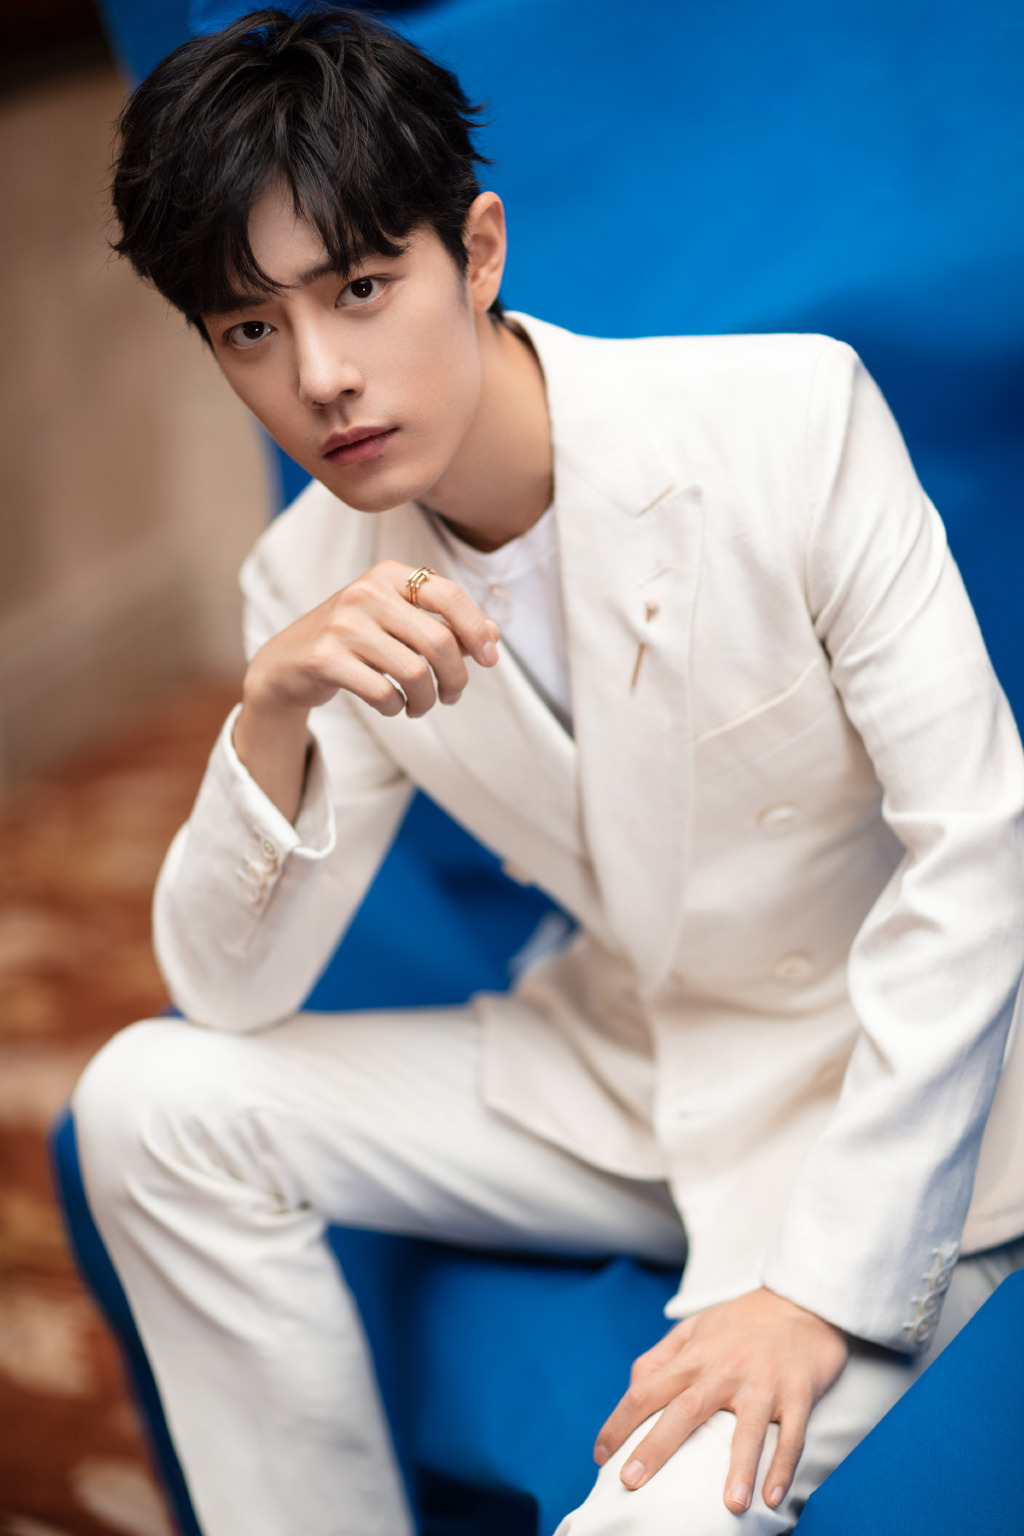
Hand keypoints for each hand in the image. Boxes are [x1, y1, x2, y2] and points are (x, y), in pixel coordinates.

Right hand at [234, 561, 498, 818]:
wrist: (287, 663)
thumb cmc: (353, 641)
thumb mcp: (397, 623)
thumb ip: (443, 624)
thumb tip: (494, 635)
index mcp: (388, 575)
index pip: (449, 595)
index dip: (476, 629)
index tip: (488, 660)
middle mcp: (365, 592)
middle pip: (439, 641)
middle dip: (456, 678)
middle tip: (452, 696)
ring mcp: (343, 624)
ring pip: (415, 672)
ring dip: (426, 700)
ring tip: (420, 706)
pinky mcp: (326, 658)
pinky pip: (383, 692)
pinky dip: (396, 707)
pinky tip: (392, 706)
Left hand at [593, 1288, 847, 1513]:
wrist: (800, 1301)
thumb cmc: (740, 1321)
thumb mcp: (695, 1328)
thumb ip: (662, 1356)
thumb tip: (634, 1387)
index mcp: (694, 1356)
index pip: (646, 1390)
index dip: (619, 1423)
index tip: (600, 1456)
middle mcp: (724, 1369)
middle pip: (684, 1411)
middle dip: (656, 1447)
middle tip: (631, 1482)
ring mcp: (763, 1383)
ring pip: (747, 1429)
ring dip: (739, 1468)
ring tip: (730, 1506)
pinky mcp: (798, 1393)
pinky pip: (791, 1435)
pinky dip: (783, 1466)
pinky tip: (773, 1498)